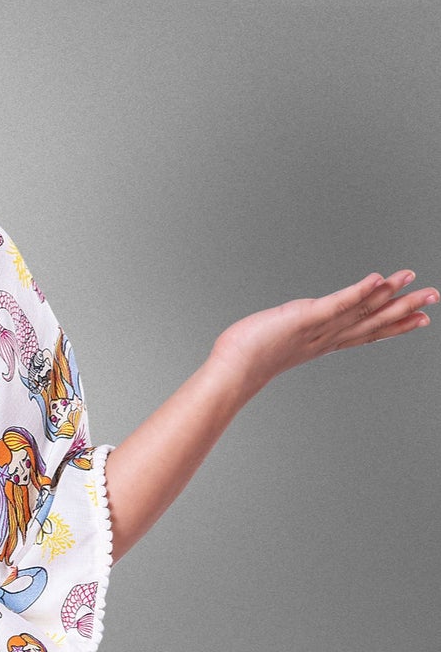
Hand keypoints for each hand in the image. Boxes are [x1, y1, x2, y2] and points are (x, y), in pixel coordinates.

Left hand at [211, 268, 435, 396]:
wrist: (231, 372)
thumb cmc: (246, 357)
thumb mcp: (281, 341)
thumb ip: (296, 333)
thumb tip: (295, 328)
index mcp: (323, 342)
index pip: (365, 332)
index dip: (394, 325)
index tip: (420, 319)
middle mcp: (326, 337)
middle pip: (372, 322)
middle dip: (405, 310)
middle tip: (434, 299)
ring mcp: (318, 329)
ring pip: (361, 311)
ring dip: (389, 295)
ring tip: (413, 280)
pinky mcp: (304, 318)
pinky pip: (337, 304)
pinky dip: (358, 292)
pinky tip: (377, 279)